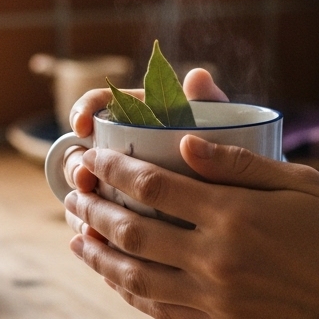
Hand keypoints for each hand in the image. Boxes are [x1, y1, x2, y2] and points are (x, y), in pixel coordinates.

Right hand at [62, 68, 226, 237]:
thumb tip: (197, 76)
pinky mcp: (124, 216)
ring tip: (88, 217)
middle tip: (85, 179)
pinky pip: (99, 223)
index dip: (83, 110)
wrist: (242, 195)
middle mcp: (122, 148)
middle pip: (83, 150)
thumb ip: (210, 101)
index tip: (83, 126)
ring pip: (85, 189)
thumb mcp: (222, 125)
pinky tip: (95, 242)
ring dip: (80, 200)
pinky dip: (93, 231)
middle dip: (76, 164)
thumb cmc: (229, 151)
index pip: (99, 103)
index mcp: (138, 115)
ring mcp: (119, 183)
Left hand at [64, 136, 318, 318]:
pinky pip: (158, 309)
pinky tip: (113, 276)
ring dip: (97, 254)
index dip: (112, 170)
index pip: (152, 187)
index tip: (91, 157)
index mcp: (234, 214)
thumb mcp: (301, 181)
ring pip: (133, 276)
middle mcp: (215, 257)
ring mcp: (214, 296)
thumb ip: (239, 164)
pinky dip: (127, 291)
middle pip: (131, 231)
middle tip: (72, 190)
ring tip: (76, 234)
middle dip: (93, 207)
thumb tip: (183, 143)